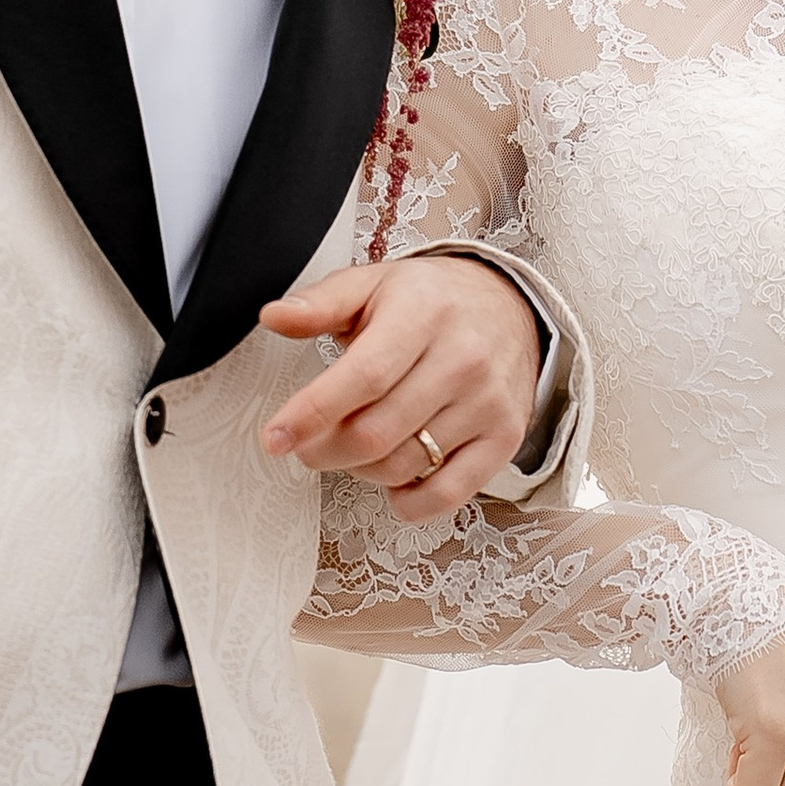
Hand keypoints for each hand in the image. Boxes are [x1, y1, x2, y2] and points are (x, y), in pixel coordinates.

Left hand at [259, 255, 545, 521]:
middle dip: (325, 450)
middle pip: (376, 433)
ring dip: (361, 469)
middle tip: (308, 444)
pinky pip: (447, 493)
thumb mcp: (373, 284)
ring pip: (403, 466)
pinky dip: (410, 502)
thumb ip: (321, 303)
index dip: (312, 414)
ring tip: (353, 445)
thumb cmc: (431, 300)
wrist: (510, 306)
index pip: (363, 377)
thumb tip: (274, 317)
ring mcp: (487, 402)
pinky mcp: (504, 437)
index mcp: (423, 313)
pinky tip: (395, 479)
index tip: (276, 436)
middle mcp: (462, 358)